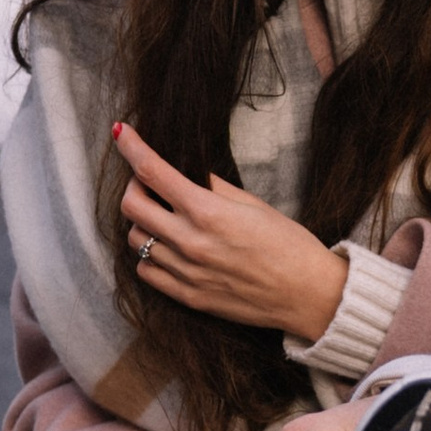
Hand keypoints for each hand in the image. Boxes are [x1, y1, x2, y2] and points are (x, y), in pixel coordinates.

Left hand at [113, 122, 347, 340]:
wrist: (308, 295)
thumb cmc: (290, 245)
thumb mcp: (253, 205)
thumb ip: (213, 187)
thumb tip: (186, 172)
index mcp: (208, 212)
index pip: (152, 171)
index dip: (131, 147)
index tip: (121, 133)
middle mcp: (190, 242)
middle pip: (132, 205)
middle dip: (134, 186)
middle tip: (150, 184)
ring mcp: (187, 272)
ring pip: (136, 239)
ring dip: (143, 222)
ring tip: (164, 219)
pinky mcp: (189, 297)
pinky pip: (147, 272)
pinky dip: (150, 256)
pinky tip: (168, 249)